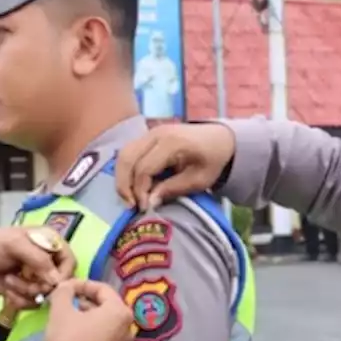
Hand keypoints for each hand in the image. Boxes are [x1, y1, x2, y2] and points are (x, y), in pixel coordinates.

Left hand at [0, 227, 75, 308]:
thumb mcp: (15, 245)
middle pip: (59, 282)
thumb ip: (39, 260)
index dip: (64, 274)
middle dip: (40, 286)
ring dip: (26, 291)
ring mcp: (36, 278)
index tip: (51, 283)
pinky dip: (19, 299)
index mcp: (48, 241)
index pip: (70, 261)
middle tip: (25, 282)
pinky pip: (33, 303)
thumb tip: (57, 281)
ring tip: (9, 281)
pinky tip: (7, 290)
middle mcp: (46, 260)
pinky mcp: (26, 292)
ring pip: (45, 295)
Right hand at [43, 280, 133, 340]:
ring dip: (88, 314)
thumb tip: (67, 286)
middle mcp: (128, 327)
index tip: (65, 287)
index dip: (81, 284)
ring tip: (68, 314)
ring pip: (105, 320)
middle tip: (65, 299)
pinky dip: (92, 328)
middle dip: (85, 299)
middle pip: (106, 304)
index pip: (102, 288)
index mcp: (120, 312)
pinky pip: (105, 334)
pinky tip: (75, 331)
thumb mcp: (60, 310)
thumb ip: (64, 290)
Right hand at [115, 122, 235, 210]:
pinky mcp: (147, 136)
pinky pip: (129, 152)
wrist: (219, 139)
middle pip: (128, 158)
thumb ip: (173, 189)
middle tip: (130, 205)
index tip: (144, 208)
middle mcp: (156, 133)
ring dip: (122, 177)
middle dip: (124, 184)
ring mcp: (150, 132)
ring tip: (129, 198)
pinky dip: (126, 170)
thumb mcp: (199, 180)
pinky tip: (132, 186)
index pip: (144, 168)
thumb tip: (149, 202)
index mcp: (171, 143)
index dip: (140, 191)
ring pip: (124, 154)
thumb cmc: (211, 160)